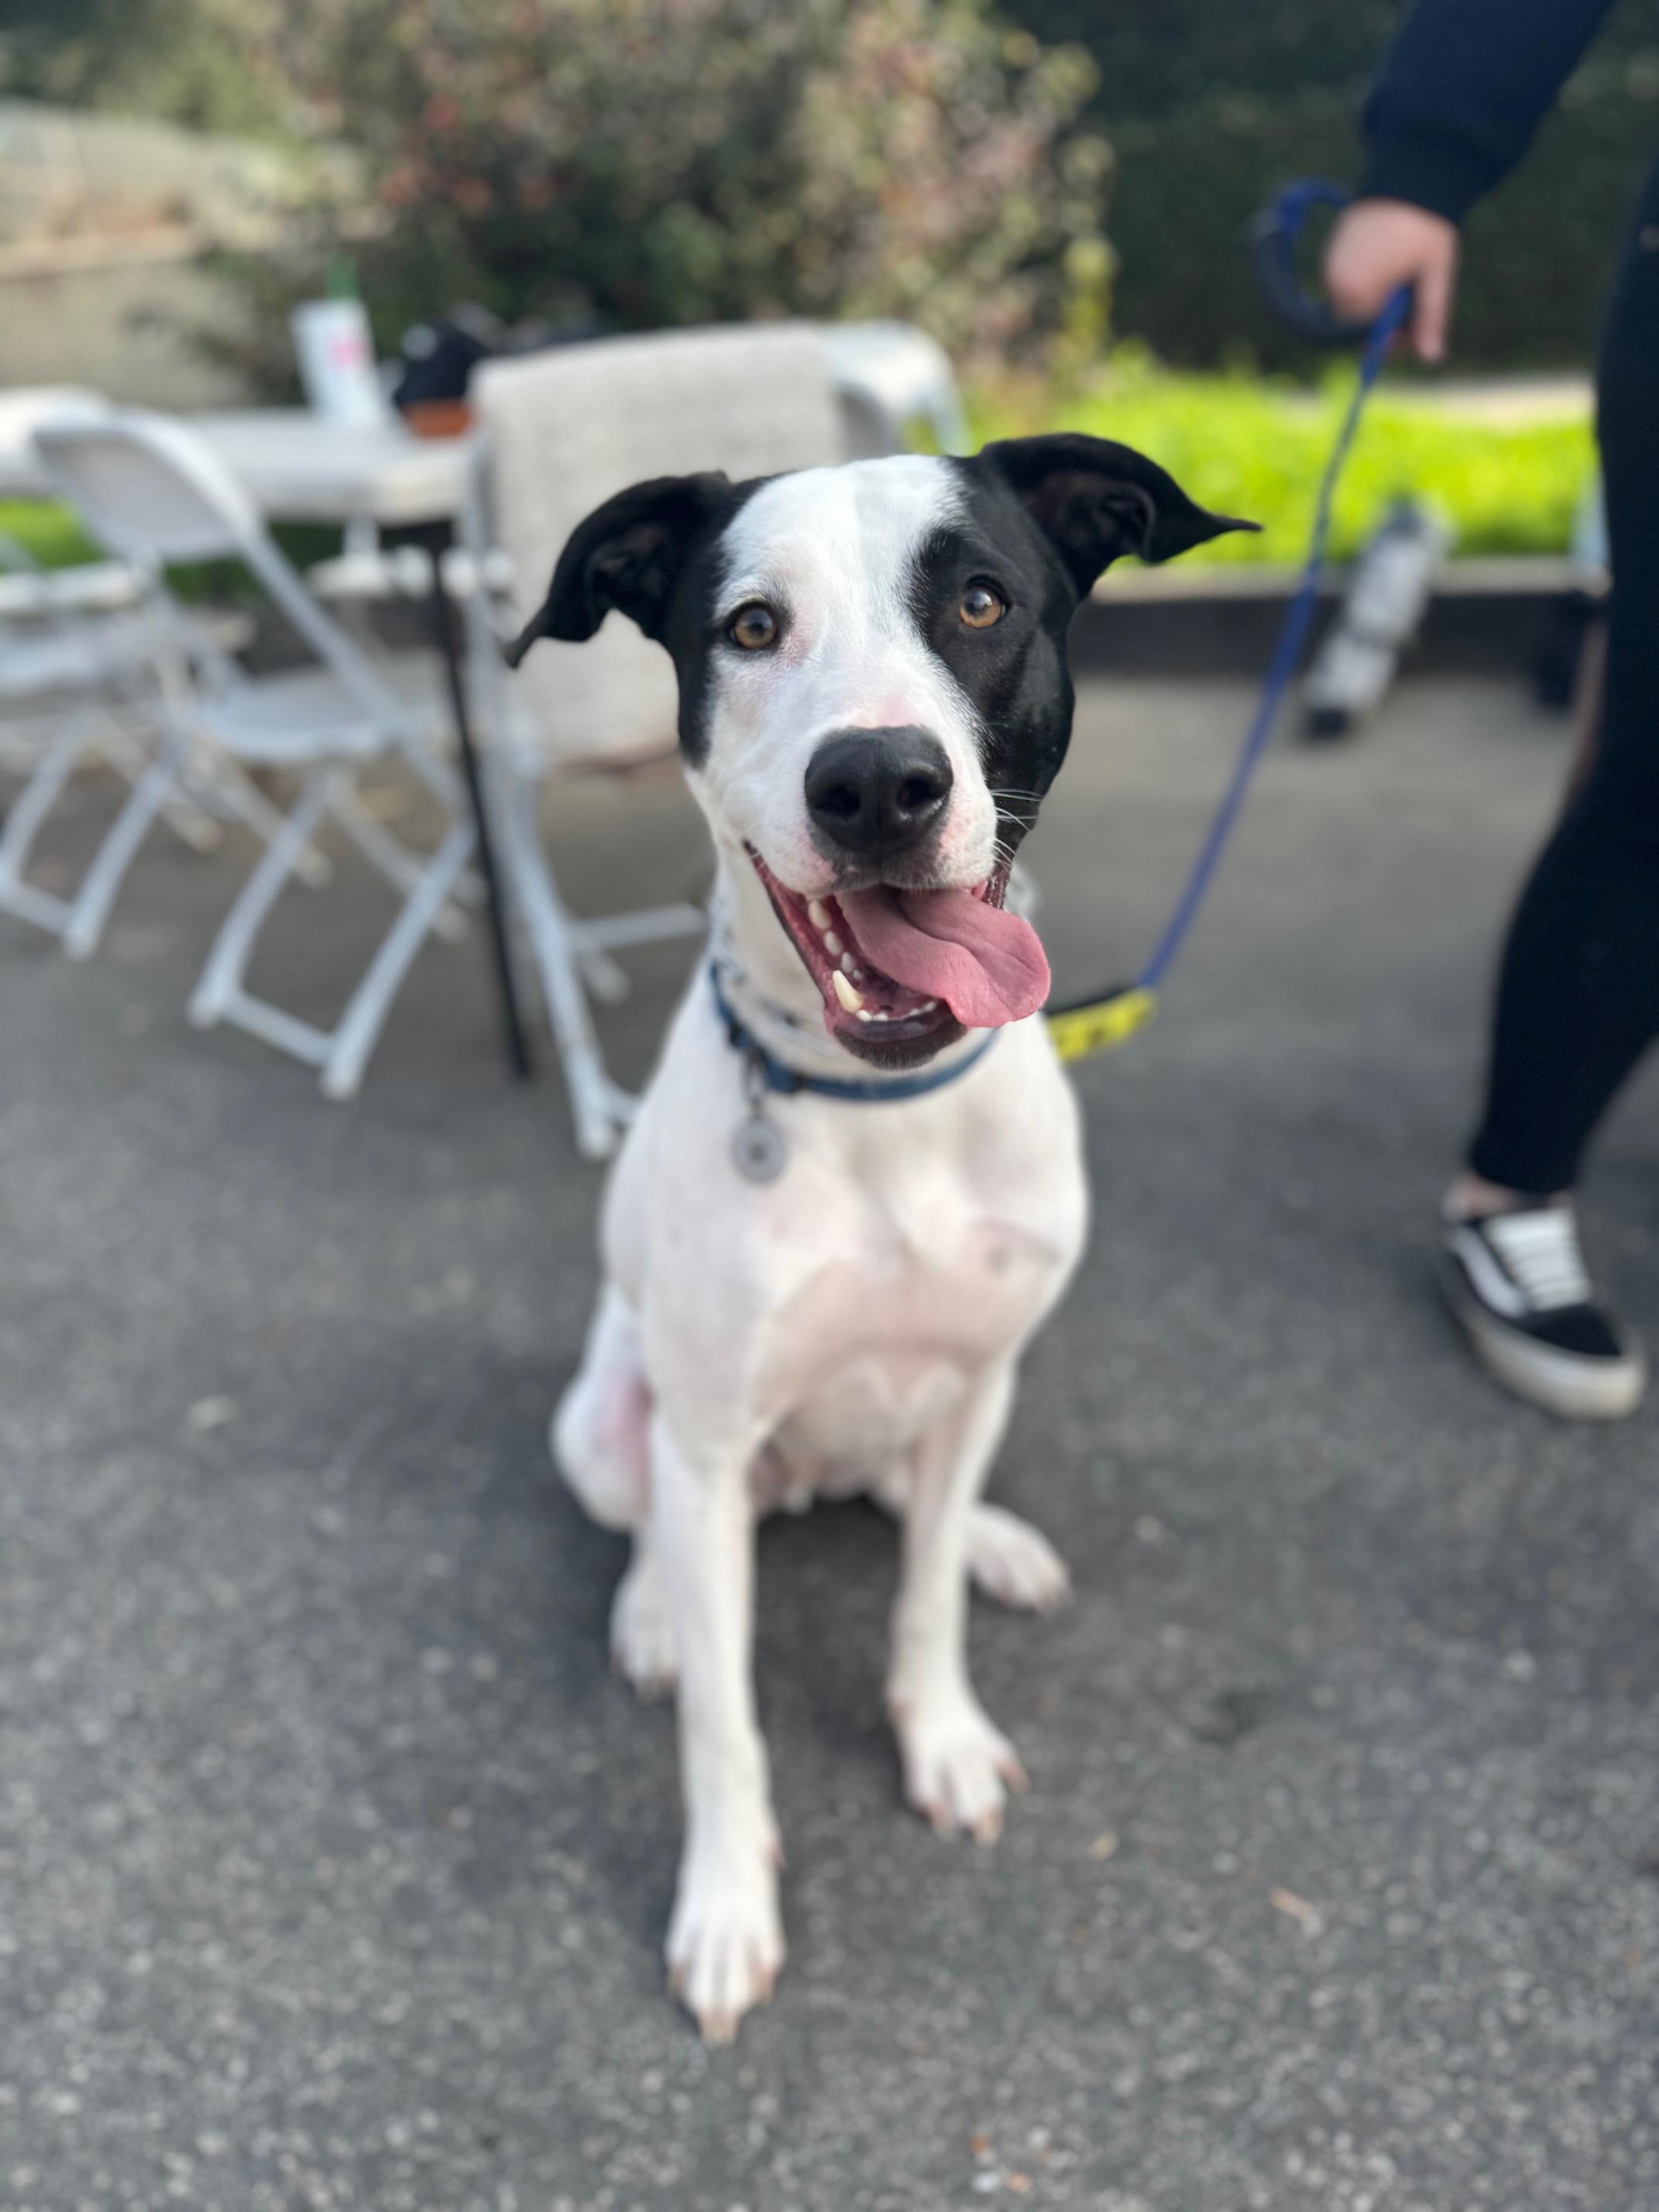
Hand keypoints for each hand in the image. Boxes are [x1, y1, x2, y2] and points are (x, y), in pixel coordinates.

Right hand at [1324, 198, 1459, 362]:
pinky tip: (1389, 267)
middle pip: (1353, 326)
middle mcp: (1334, 283)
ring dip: (1375, 304)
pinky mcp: (1331, 254)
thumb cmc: (1426, 228)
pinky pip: (1346, 286)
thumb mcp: (1435, 277)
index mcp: (1357, 292)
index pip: (1365, 339)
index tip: (1415, 329)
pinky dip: (1366, 287)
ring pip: (1350, 307)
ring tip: (1403, 280)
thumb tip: (1432, 359)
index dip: (1392, 340)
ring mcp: (1329, 267)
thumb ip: (1431, 320)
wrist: (1410, 175)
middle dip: (1382, 323)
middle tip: (1413, 302)